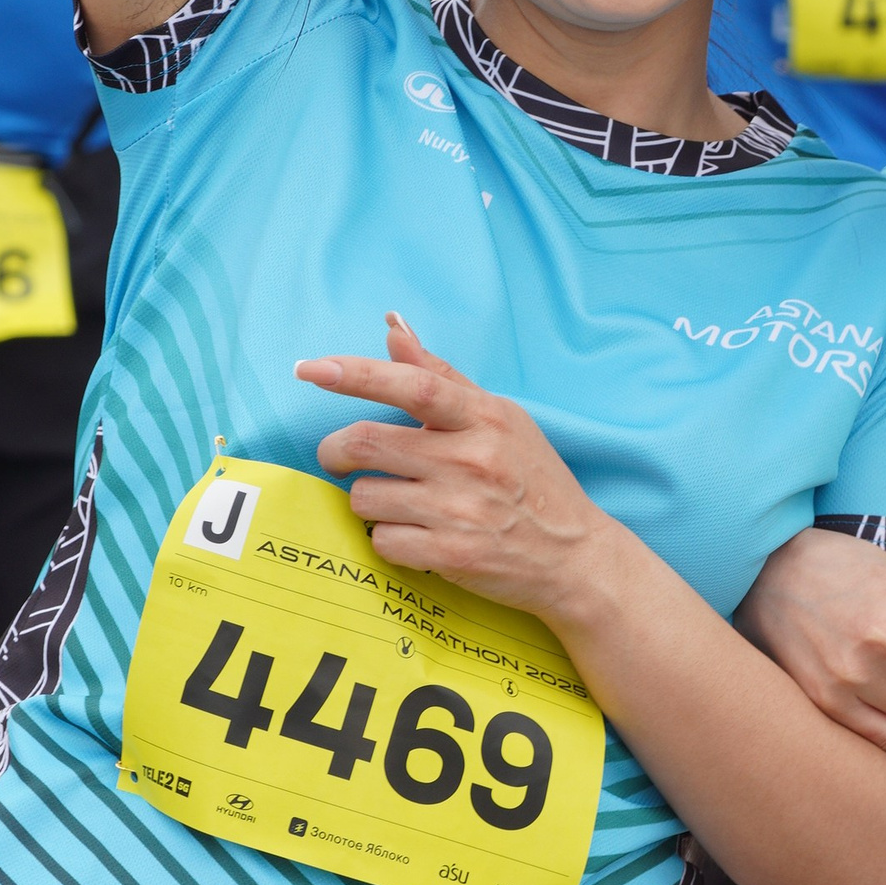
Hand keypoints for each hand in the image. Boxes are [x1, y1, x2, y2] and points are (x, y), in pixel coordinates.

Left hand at [300, 315, 617, 627]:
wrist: (575, 557)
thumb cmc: (532, 479)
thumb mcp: (501, 418)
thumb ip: (442, 375)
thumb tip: (392, 327)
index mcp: (484, 418)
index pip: (414, 385)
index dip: (356, 374)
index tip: (310, 368)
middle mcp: (472, 460)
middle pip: (365, 443)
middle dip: (335, 452)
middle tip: (338, 459)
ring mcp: (460, 510)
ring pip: (365, 497)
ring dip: (369, 501)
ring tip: (401, 504)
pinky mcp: (451, 556)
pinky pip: (382, 541)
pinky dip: (389, 539)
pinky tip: (417, 537)